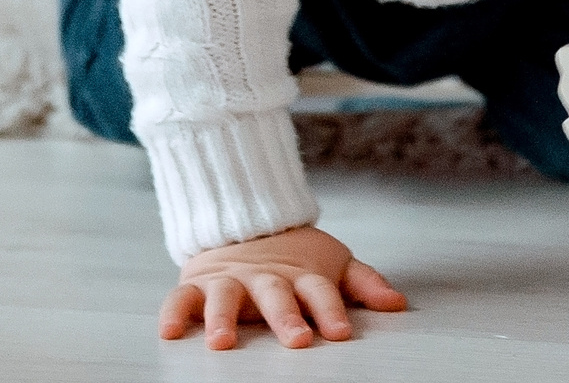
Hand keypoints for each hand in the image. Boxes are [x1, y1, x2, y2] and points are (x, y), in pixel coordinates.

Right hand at [161, 225, 407, 349]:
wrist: (243, 224)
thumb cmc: (295, 258)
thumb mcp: (333, 264)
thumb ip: (363, 284)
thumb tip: (398, 304)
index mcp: (301, 275)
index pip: (320, 291)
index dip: (331, 310)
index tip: (340, 333)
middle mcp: (266, 278)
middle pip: (277, 295)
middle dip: (285, 317)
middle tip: (295, 341)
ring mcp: (230, 280)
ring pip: (226, 297)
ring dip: (223, 318)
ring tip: (223, 342)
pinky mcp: (197, 284)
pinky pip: (181, 298)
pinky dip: (174, 312)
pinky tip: (169, 332)